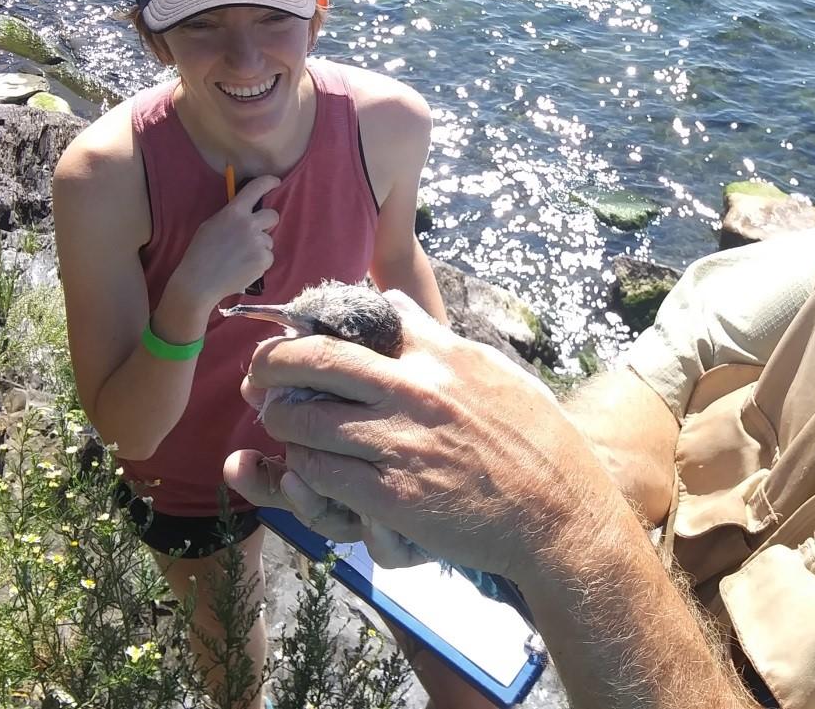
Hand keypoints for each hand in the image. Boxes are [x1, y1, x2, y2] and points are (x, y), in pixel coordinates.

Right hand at [171, 175, 280, 306]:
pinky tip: (243, 268)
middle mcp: (249, 224)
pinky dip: (259, 262)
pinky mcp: (263, 259)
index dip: (268, 182)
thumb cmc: (200, 253)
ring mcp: (258, 242)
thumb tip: (245, 212)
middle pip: (273, 215)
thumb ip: (230, 216)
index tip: (275, 181)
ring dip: (259, 247)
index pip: (256, 189)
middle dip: (268, 222)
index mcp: (234, 212)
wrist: (199, 281)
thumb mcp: (211, 225)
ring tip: (239, 258)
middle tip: (255, 232)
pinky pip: (268, 257)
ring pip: (268, 240)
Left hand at [233, 293, 624, 580]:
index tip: (296, 332)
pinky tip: (306, 467)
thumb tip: (393, 303)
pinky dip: (302, 467)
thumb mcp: (494, 370)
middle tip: (259, 373)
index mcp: (441, 354)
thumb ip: (438, 337)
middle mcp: (415, 390)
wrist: (555, 513)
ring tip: (280, 422)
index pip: (361, 318)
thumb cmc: (534, 440)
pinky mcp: (390, 495)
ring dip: (282, 421)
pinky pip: (319, 472)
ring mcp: (399, 443)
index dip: (315, 323)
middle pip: (316, 360)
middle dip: (274, 363)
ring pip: (304, 421)